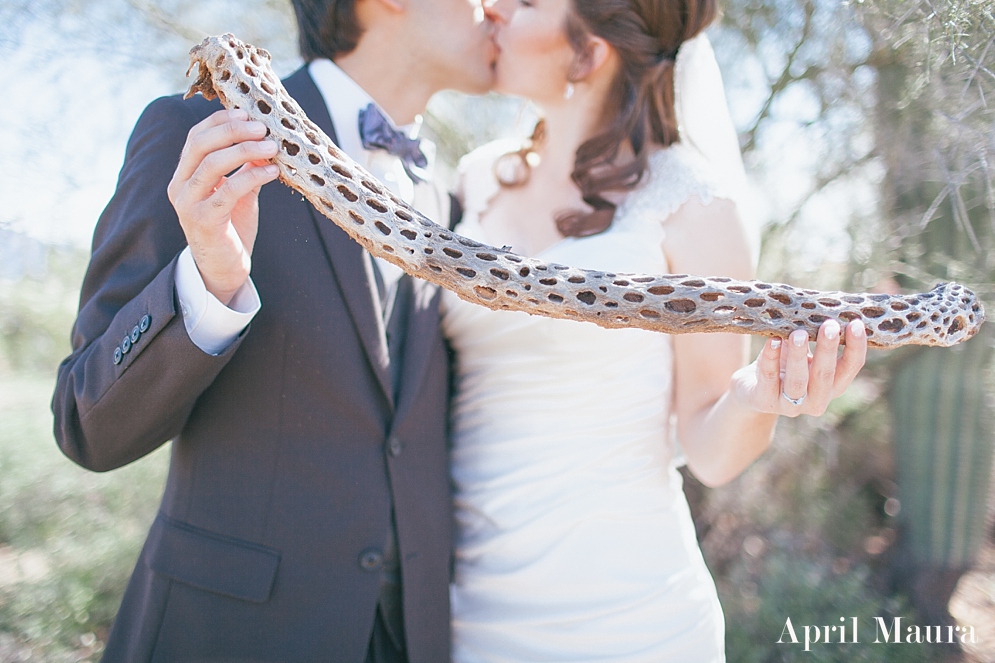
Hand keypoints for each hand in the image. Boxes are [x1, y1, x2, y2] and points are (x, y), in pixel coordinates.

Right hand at [167, 109, 278, 304]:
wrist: (223, 270)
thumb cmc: (231, 228)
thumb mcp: (238, 193)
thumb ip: (245, 168)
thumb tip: (264, 140)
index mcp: (183, 175)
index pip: (196, 137)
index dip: (220, 121)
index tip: (247, 113)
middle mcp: (180, 187)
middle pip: (201, 145)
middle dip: (233, 130)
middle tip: (262, 127)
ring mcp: (189, 204)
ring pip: (213, 164)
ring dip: (245, 150)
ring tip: (272, 146)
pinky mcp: (204, 221)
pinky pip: (229, 190)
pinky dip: (252, 176)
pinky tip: (272, 171)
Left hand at [731, 319, 867, 416]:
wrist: (751, 389)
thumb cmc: (784, 366)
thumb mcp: (803, 353)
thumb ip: (813, 337)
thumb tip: (820, 306)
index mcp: (833, 386)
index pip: (850, 368)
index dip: (856, 348)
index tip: (856, 324)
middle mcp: (816, 400)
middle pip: (825, 375)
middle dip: (828, 350)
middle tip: (829, 326)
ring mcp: (790, 405)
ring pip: (797, 381)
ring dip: (798, 356)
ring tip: (798, 333)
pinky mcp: (764, 401)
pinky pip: (769, 378)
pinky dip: (771, 358)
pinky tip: (772, 341)